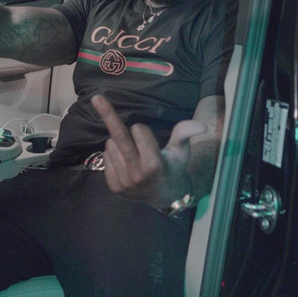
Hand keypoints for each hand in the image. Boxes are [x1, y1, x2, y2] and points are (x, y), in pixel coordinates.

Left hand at [91, 94, 206, 207]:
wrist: (163, 198)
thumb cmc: (173, 168)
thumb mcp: (181, 151)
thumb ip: (184, 134)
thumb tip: (201, 125)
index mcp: (154, 164)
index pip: (138, 130)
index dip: (142, 130)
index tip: (148, 137)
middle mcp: (137, 174)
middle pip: (119, 137)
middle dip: (108, 115)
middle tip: (96, 98)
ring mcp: (123, 181)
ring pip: (111, 145)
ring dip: (119, 144)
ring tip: (134, 155)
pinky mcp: (114, 186)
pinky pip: (105, 157)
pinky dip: (113, 155)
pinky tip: (126, 164)